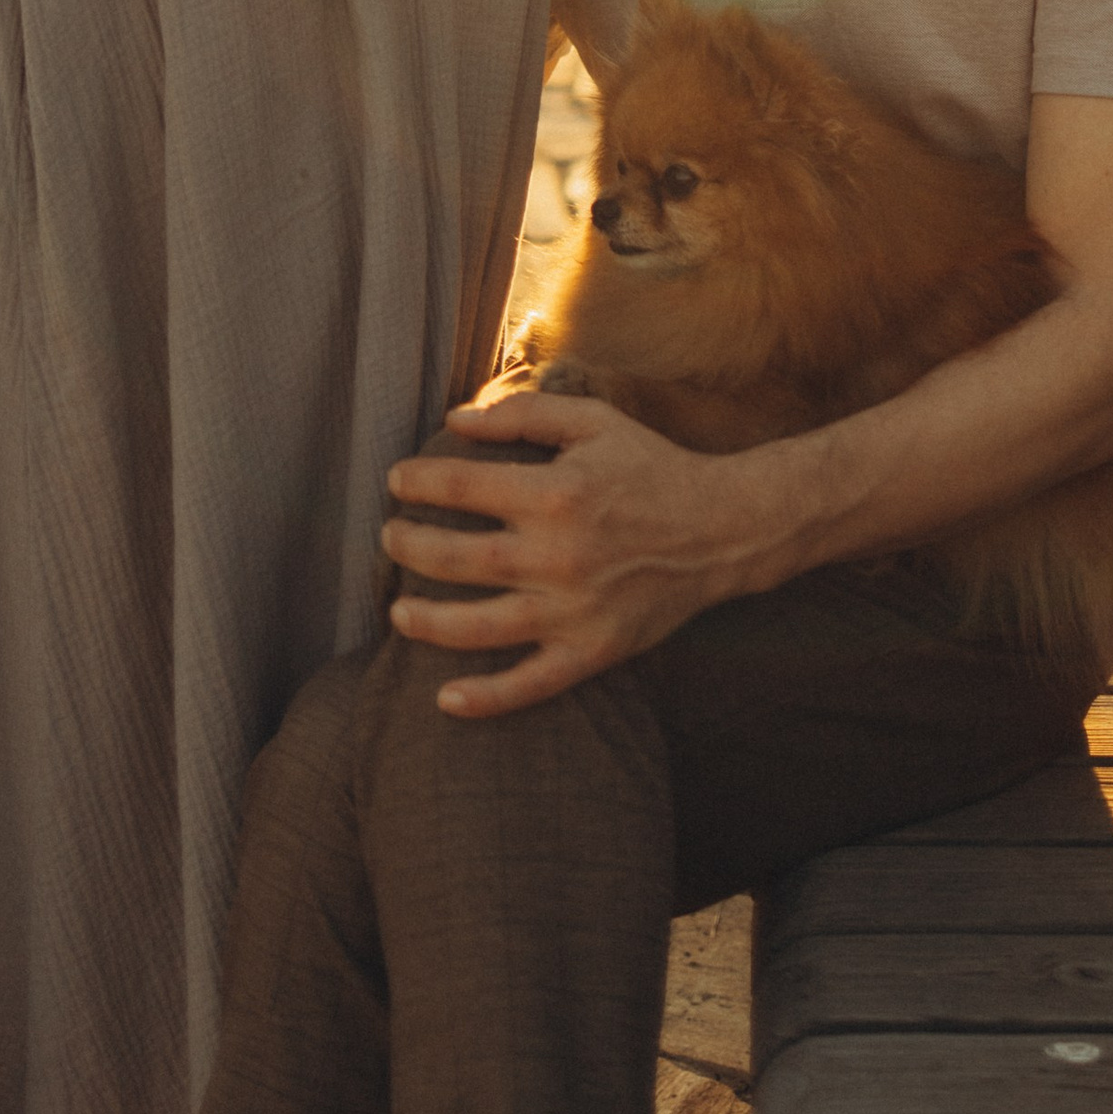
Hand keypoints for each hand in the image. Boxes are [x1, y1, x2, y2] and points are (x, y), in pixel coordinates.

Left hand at [384, 392, 771, 716]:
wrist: (723, 529)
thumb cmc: (651, 467)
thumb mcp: (594, 422)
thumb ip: (524, 414)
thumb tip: (455, 419)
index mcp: (556, 492)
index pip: (461, 486)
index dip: (417, 482)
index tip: (396, 480)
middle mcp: (557, 554)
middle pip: (456, 557)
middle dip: (409, 545)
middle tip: (390, 537)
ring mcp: (572, 610)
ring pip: (477, 628)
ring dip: (426, 622)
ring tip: (398, 611)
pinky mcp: (591, 652)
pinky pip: (529, 685)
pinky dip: (485, 699)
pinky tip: (446, 699)